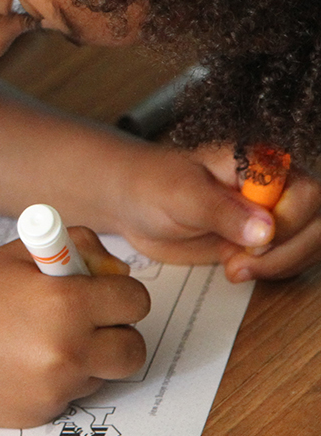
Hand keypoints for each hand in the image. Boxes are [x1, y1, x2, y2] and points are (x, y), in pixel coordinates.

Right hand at [0, 227, 149, 428]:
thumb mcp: (23, 251)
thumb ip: (80, 248)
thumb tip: (117, 272)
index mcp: (66, 301)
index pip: (135, 301)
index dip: (124, 293)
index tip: (109, 292)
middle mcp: (68, 349)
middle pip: (134, 348)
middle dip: (120, 330)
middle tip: (93, 319)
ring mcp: (57, 387)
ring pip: (107, 371)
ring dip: (94, 355)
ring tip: (51, 338)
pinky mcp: (44, 413)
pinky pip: (77, 392)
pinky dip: (65, 377)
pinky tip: (28, 361)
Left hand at [116, 143, 320, 280]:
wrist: (134, 202)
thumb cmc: (153, 185)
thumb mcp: (182, 195)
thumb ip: (222, 210)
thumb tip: (265, 230)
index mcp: (259, 162)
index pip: (306, 192)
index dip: (288, 223)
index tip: (256, 244)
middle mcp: (274, 186)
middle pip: (316, 223)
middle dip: (284, 253)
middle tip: (239, 264)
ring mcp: (271, 214)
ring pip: (310, 244)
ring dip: (279, 266)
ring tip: (233, 267)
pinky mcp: (261, 240)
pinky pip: (290, 259)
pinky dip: (272, 273)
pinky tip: (237, 268)